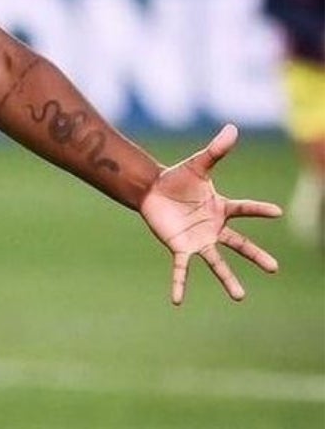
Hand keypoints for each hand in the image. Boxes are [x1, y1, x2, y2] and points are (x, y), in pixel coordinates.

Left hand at [138, 124, 281, 304]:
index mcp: (222, 208)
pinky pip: (181, 268)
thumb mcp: (198, 164)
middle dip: (257, 256)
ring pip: (217, 262)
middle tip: (274, 268)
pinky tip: (177, 300)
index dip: (259, 210)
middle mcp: (214, 227)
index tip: (276, 211)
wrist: (151, 190)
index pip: (245, 209)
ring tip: (240, 297)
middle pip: (240, 244)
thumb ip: (215, 150)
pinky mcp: (179, 247)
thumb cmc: (177, 178)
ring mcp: (198, 239)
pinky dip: (179, 283)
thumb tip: (233, 128)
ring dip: (228, 280)